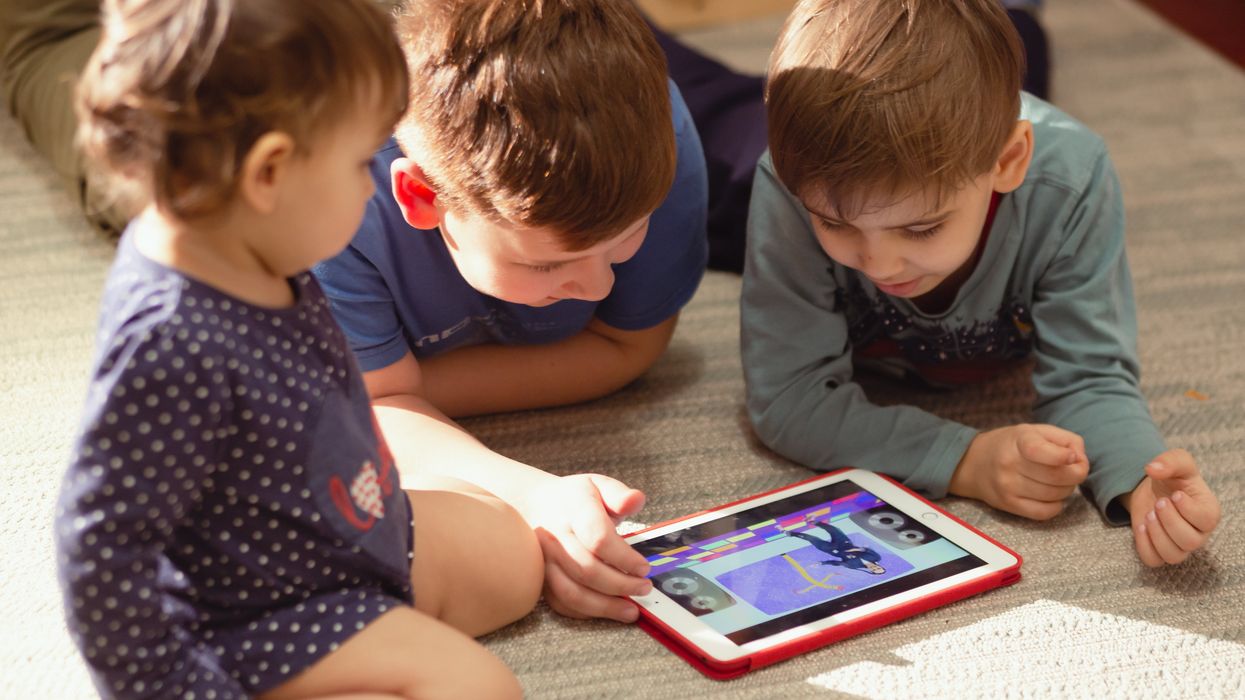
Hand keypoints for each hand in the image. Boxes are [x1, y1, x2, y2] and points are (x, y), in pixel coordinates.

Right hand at [519, 474, 651, 621]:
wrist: (535, 506)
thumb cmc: (575, 499)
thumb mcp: (598, 485)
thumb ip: (619, 494)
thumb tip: (636, 499)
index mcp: (572, 509)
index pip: (598, 538)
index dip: (624, 558)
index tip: (644, 567)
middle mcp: (553, 536)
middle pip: (587, 570)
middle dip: (621, 585)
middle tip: (644, 588)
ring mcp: (544, 560)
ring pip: (572, 592)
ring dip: (605, 606)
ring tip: (631, 610)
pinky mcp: (541, 578)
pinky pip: (561, 603)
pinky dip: (587, 611)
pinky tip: (607, 610)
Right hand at [949, 424, 1088, 519]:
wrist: (973, 463)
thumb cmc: (1011, 444)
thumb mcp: (1035, 430)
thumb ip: (1064, 440)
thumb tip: (1080, 460)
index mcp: (1018, 440)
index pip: (1042, 452)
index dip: (1066, 456)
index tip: (1073, 456)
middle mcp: (1010, 464)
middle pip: (1058, 477)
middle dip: (1076, 474)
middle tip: (1073, 469)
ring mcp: (1008, 487)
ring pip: (1055, 495)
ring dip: (1066, 489)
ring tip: (1059, 481)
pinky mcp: (1009, 505)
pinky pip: (1044, 512)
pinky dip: (1056, 505)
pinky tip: (1051, 495)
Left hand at [1125, 449, 1219, 565]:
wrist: (1154, 490)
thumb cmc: (1173, 479)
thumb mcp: (1176, 462)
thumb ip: (1170, 461)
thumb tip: (1153, 468)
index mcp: (1209, 511)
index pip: (1206, 520)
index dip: (1188, 509)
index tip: (1175, 495)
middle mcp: (1198, 533)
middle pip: (1190, 542)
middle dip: (1169, 521)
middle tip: (1159, 503)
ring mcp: (1180, 546)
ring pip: (1173, 556)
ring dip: (1157, 535)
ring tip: (1150, 514)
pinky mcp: (1160, 552)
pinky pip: (1154, 561)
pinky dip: (1144, 546)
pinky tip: (1141, 526)